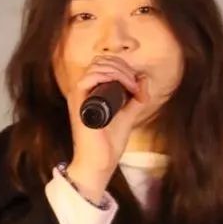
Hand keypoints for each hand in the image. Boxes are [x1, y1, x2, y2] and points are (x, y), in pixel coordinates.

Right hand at [65, 54, 158, 179]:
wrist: (100, 162)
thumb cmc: (109, 143)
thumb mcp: (128, 115)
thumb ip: (136, 98)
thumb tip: (144, 78)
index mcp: (92, 92)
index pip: (104, 64)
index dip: (123, 67)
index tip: (138, 84)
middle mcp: (83, 91)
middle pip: (101, 61)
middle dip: (123, 67)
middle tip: (136, 85)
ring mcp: (79, 95)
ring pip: (98, 65)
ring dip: (120, 71)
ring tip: (133, 87)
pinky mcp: (79, 102)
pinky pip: (91, 77)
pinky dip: (111, 76)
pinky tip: (125, 87)